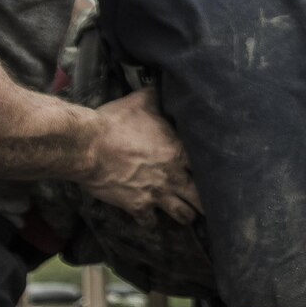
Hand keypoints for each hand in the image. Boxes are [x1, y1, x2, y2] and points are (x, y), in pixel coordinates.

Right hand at [79, 87, 200, 225]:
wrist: (88, 146)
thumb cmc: (117, 122)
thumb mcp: (142, 102)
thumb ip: (158, 97)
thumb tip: (165, 84)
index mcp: (180, 151)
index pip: (207, 167)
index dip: (213, 172)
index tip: (217, 176)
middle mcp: (174, 176)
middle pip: (200, 197)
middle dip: (205, 202)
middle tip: (210, 206)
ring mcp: (157, 194)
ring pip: (181, 214)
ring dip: (185, 215)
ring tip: (188, 217)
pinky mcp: (137, 206)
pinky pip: (149, 221)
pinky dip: (151, 222)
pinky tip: (152, 221)